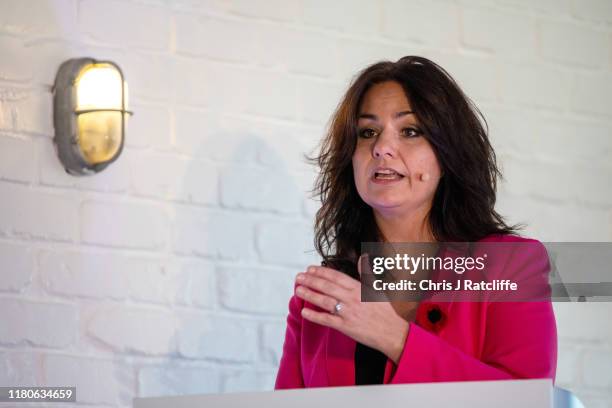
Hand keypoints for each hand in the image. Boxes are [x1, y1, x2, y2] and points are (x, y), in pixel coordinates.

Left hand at [294, 261, 415, 363]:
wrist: (393, 333)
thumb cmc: (386, 312)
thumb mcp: (378, 288)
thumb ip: (367, 273)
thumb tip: (363, 257)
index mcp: (359, 288)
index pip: (336, 276)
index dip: (321, 271)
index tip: (310, 269)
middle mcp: (352, 298)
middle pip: (327, 287)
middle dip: (311, 280)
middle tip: (298, 277)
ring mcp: (348, 312)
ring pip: (324, 301)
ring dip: (310, 295)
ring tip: (298, 290)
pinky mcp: (346, 327)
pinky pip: (327, 320)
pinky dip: (314, 316)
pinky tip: (304, 312)